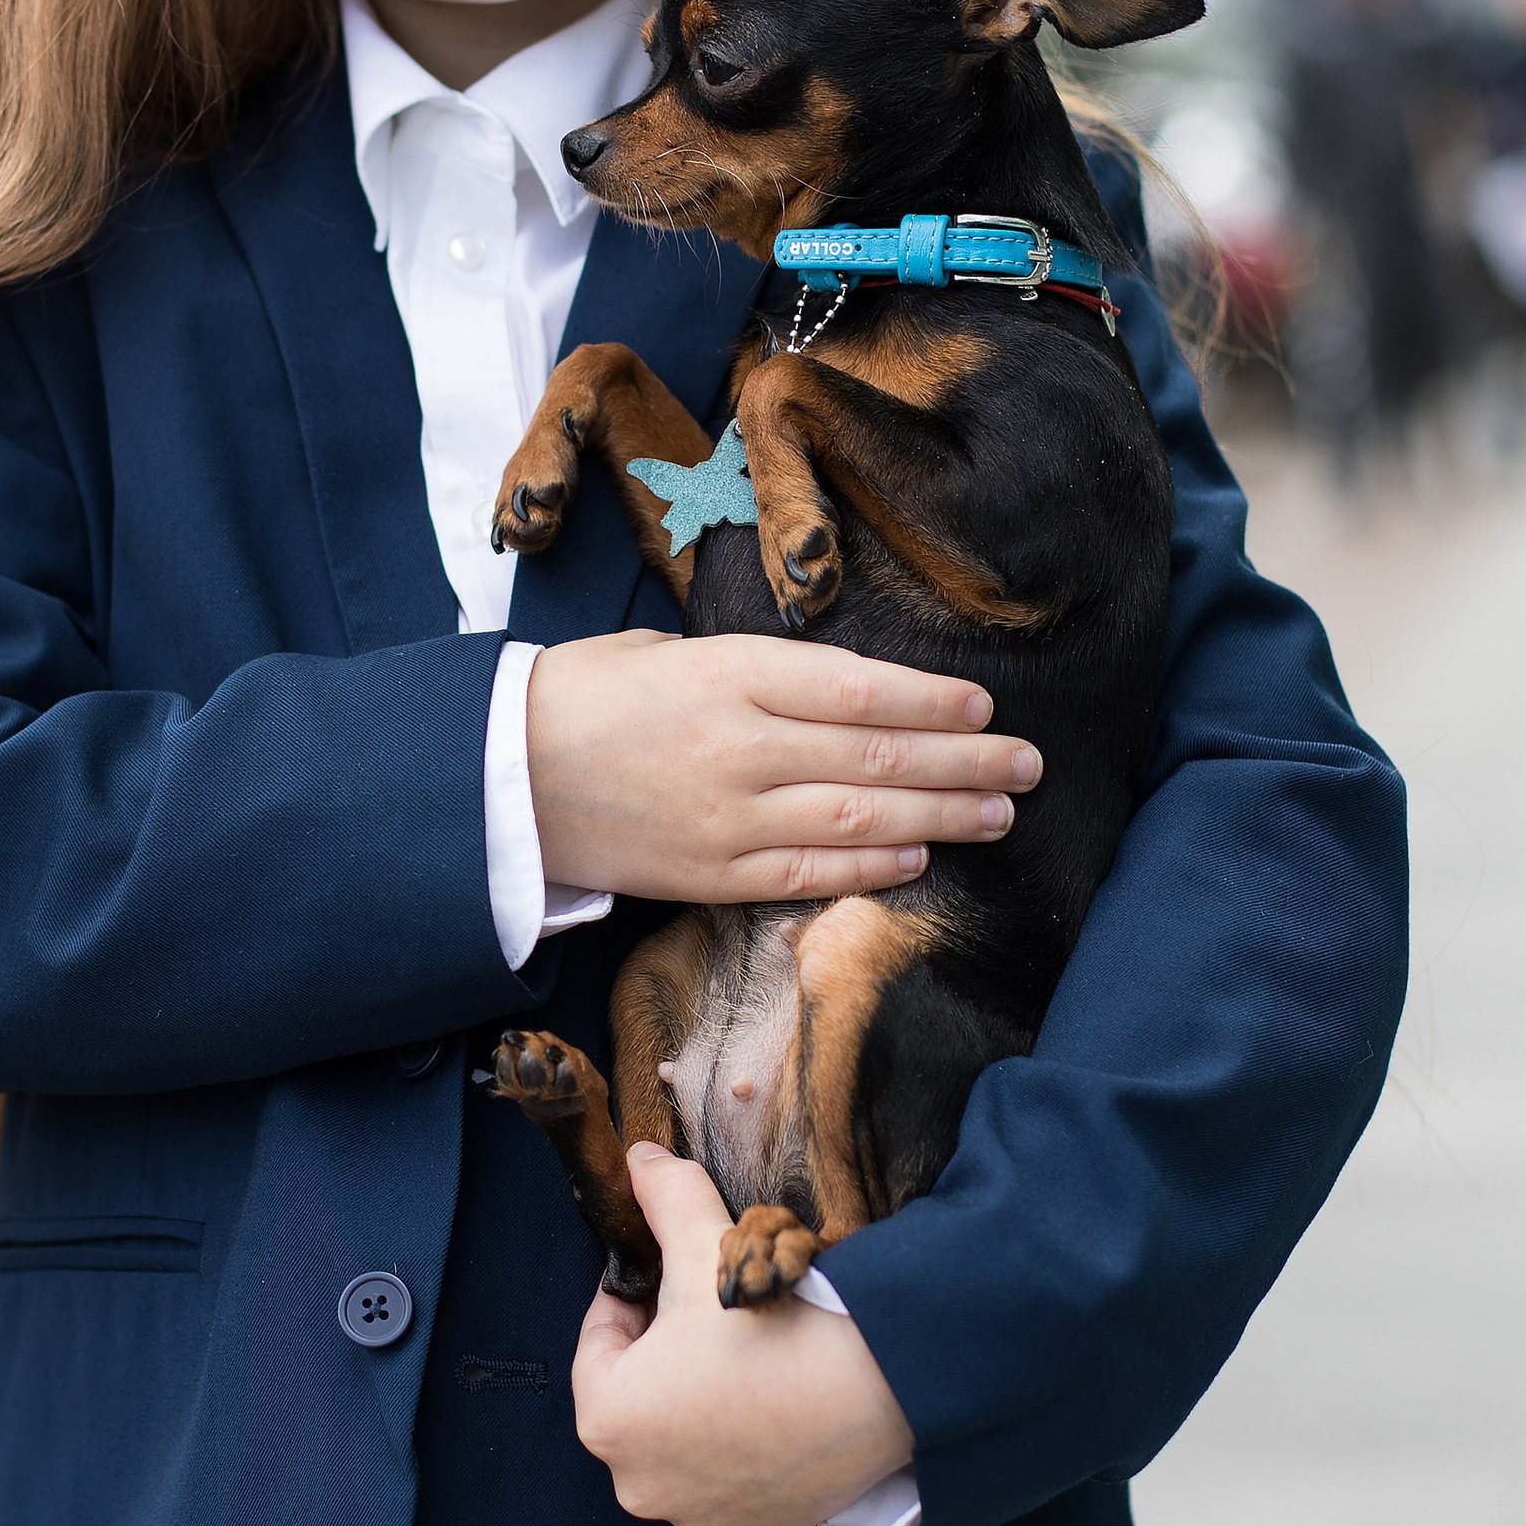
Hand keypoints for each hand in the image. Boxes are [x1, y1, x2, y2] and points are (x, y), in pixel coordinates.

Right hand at [526, 630, 1039, 904]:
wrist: (497, 774)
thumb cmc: (583, 694)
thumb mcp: (670, 651)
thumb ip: (755, 673)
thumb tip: (836, 693)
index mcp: (728, 675)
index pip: (859, 689)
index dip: (934, 701)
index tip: (986, 707)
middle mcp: (739, 747)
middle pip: (879, 755)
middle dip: (966, 761)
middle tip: (1028, 764)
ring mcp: (727, 818)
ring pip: (860, 816)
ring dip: (942, 815)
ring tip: (999, 812)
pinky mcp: (709, 874)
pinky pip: (809, 870)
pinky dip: (873, 862)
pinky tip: (922, 854)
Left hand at [569, 1143, 914, 1525]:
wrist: (888, 1383)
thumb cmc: (778, 1319)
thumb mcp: (706, 1242)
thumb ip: (662, 1198)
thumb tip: (638, 1161)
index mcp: (609, 1419)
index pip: (598, 1343)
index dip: (631, 1298)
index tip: (663, 1277)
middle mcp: (641, 1484)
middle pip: (637, 1397)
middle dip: (664, 1353)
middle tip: (706, 1311)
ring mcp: (701, 1515)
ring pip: (682, 1439)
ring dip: (701, 1400)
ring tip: (746, 1353)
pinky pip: (731, 1476)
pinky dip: (743, 1441)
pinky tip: (777, 1397)